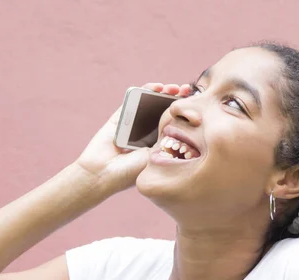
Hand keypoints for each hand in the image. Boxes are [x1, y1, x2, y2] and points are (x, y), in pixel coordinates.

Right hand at [75, 83, 191, 192]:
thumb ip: (169, 141)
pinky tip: (158, 87)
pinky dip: (145, 90)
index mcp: (157, 145)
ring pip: (151, 103)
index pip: (174, 125)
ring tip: (175, 88)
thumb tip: (187, 124)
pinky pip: (134, 99)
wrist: (102, 173)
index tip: (196, 107)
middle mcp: (146, 134)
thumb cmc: (130, 172)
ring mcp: (133, 124)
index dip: (184, 115)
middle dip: (176, 101)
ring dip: (164, 93)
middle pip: (163, 111)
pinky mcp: (120, 116)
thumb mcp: (157, 157)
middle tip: (187, 92)